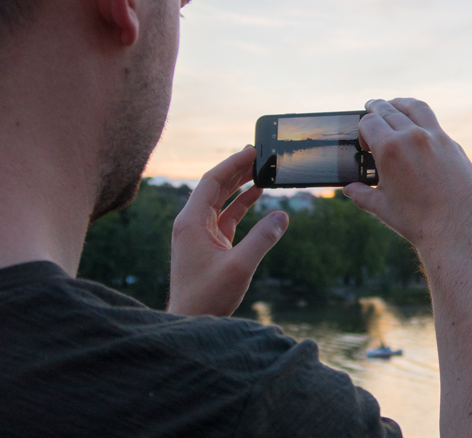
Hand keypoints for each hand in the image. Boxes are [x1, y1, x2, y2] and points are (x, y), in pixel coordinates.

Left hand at [167, 146, 287, 316]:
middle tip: (258, 153)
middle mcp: (191, 223)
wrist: (189, 322)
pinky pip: (225, 216)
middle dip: (237, 169)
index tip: (253, 150)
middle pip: (215, 186)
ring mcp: (198, 234)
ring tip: (260, 169)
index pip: (212, 181)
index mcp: (191, 222)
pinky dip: (241, 205)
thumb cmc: (207, 297)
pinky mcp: (207, 244)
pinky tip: (257, 195)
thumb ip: (262, 239)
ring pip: (221, 200)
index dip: (233, 164)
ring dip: (240, 185)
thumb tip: (282, 216)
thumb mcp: (239, 267)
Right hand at [342, 98, 471, 260]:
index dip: (363, 128)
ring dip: (401, 103)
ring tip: (395, 105)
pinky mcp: (453, 145)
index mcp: (390, 149)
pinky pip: (434, 124)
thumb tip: (349, 189)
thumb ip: (362, 194)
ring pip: (416, 108)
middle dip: (377, 107)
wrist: (454, 229)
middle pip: (389, 109)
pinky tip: (419, 129)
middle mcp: (413, 137)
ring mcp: (436, 138)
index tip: (365, 140)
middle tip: (371, 107)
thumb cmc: (416, 221)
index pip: (369, 122)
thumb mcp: (381, 207)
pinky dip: (422, 121)